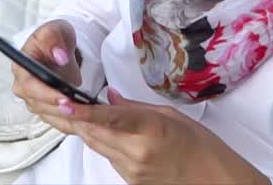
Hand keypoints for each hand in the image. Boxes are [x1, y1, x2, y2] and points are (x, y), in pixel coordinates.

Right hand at [10, 19, 83, 131]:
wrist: (60, 48)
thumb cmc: (54, 38)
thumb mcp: (54, 30)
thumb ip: (53, 39)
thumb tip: (59, 56)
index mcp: (21, 67)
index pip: (29, 86)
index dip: (46, 94)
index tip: (64, 97)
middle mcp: (24, 87)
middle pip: (38, 104)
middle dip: (59, 109)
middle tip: (79, 110)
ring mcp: (35, 100)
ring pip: (49, 115)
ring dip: (67, 118)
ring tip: (88, 117)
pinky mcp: (47, 109)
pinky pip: (58, 120)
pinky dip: (72, 122)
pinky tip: (88, 121)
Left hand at [64, 88, 270, 184]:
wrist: (213, 180)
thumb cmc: (200, 146)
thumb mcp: (170, 116)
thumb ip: (135, 107)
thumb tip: (110, 97)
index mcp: (151, 130)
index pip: (110, 118)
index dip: (84, 111)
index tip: (64, 102)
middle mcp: (137, 153)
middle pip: (94, 133)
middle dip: (76, 117)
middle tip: (60, 100)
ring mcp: (132, 170)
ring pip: (97, 145)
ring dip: (86, 129)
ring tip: (76, 112)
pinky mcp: (130, 181)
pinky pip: (108, 158)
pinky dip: (103, 143)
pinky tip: (106, 133)